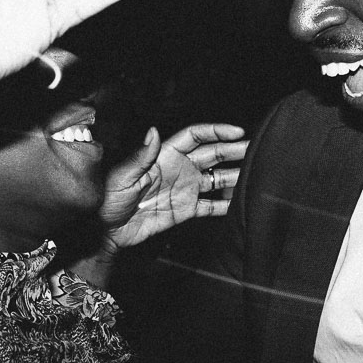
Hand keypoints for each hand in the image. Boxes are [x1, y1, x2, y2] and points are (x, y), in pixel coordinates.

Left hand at [99, 123, 247, 252]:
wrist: (106, 231)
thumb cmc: (108, 199)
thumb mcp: (123, 176)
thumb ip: (142, 157)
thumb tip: (154, 132)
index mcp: (165, 156)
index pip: (195, 136)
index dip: (216, 131)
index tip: (236, 131)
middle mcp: (178, 169)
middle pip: (212, 154)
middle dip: (234, 150)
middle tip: (256, 149)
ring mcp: (184, 189)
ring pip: (216, 178)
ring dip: (234, 175)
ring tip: (256, 173)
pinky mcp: (185, 210)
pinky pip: (210, 206)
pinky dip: (226, 205)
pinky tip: (241, 203)